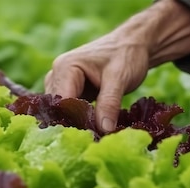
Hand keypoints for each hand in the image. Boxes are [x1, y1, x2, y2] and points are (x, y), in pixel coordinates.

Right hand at [45, 0, 189, 132]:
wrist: (132, 44)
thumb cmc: (126, 55)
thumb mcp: (120, 78)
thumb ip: (109, 103)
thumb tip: (104, 130)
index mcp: (64, 68)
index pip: (61, 103)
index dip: (73, 122)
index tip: (90, 139)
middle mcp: (56, 75)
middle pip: (59, 109)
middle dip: (75, 126)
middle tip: (94, 141)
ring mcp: (61, 84)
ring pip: (63, 113)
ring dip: (77, 125)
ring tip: (95, 137)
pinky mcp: (70, 92)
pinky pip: (70, 111)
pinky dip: (81, 121)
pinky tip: (94, 131)